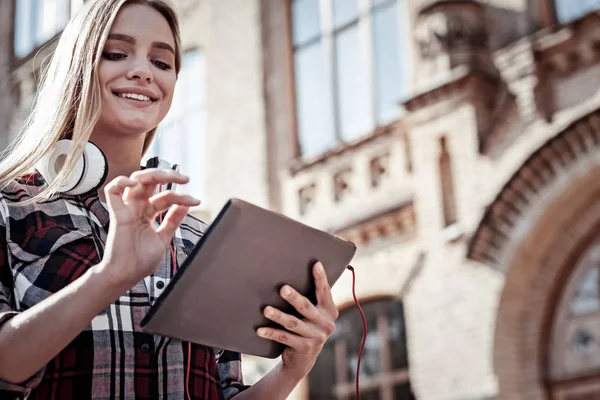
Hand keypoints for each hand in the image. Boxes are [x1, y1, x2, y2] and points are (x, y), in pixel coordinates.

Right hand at [97, 169, 199, 289]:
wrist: (126, 276)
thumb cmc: (141, 261)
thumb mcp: (163, 237)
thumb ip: (173, 220)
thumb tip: (186, 204)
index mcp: (147, 213)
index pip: (165, 197)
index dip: (182, 197)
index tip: (197, 201)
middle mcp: (137, 208)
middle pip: (150, 181)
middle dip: (168, 175)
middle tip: (185, 178)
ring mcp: (127, 210)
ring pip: (135, 180)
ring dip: (153, 174)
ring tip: (170, 176)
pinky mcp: (117, 215)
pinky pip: (112, 191)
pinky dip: (121, 182)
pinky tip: (136, 183)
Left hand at [257, 262, 338, 378]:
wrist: (304, 359)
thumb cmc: (306, 326)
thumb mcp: (314, 314)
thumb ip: (312, 299)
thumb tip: (290, 276)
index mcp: (330, 311)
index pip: (325, 291)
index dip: (320, 278)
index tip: (316, 264)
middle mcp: (326, 324)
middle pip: (307, 308)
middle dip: (294, 298)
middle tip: (283, 288)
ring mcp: (316, 337)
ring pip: (293, 323)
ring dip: (278, 316)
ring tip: (266, 309)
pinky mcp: (304, 348)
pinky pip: (284, 337)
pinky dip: (271, 333)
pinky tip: (260, 330)